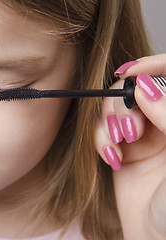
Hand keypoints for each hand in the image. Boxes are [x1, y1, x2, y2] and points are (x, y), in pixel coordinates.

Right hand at [94, 54, 165, 238]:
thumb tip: (143, 83)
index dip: (153, 65)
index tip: (132, 73)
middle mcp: (164, 121)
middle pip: (135, 88)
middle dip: (124, 105)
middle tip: (128, 131)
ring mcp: (144, 135)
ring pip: (114, 108)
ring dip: (108, 125)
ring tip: (115, 148)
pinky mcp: (123, 149)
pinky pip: (102, 130)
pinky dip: (100, 140)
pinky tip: (111, 158)